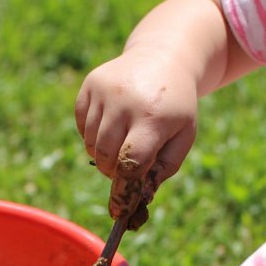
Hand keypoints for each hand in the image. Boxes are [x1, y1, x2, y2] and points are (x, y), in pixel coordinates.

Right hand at [75, 47, 198, 219]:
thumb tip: (137, 198)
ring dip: (103, 154)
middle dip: (114, 171)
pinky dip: (92, 134)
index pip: (131, 163)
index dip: (124, 189)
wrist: (164, 57)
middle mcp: (126, 100)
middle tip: (126, 168)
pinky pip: (82, 126)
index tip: (119, 209)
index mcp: (154, 117)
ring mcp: (105, 90)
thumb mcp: (183, 136)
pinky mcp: (90, 85)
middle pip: (106, 157)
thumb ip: (163, 169)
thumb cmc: (176, 106)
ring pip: (91, 144)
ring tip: (122, 142)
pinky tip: (111, 123)